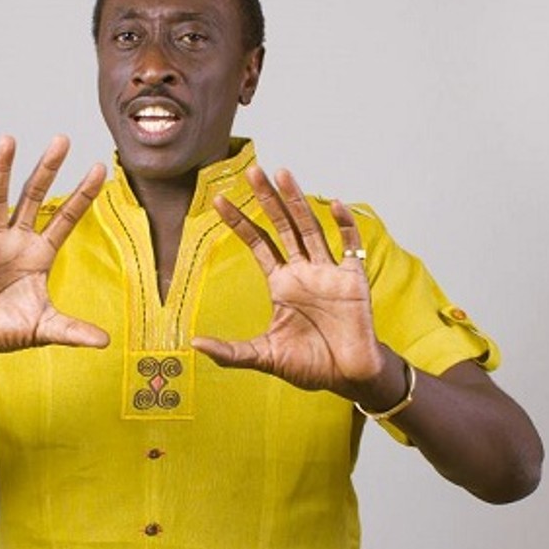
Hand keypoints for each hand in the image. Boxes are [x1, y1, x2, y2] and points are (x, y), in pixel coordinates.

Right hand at [0, 135, 109, 352]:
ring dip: (3, 169)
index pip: (66, 217)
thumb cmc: (4, 328)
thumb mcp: (44, 329)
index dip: (83, 194)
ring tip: (9, 140)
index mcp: (40, 253)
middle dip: (48, 168)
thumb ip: (72, 331)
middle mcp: (17, 238)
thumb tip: (105, 343)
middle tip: (62, 139)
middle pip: (34, 195)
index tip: (102, 167)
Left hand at [191, 166, 389, 399]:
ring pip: (311, 228)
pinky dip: (345, 225)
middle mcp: (303, 271)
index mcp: (281, 284)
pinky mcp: (354, 279)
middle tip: (253, 170)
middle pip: (283, 225)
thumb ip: (231, 352)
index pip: (258, 243)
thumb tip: (194, 343)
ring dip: (299, 201)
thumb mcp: (265, 357)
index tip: (218, 199)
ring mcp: (329, 272)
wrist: (349, 377)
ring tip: (284, 174)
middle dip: (268, 199)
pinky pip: (351, 246)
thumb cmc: (310, 366)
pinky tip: (334, 204)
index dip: (239, 222)